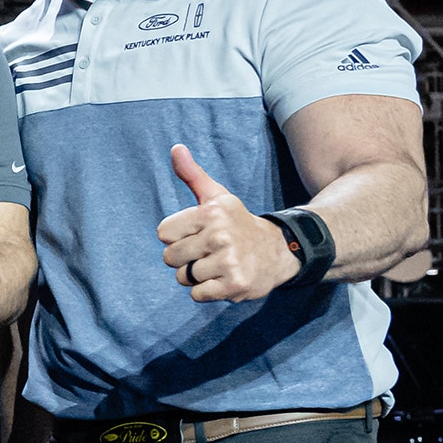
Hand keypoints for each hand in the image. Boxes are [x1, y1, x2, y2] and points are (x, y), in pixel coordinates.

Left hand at [155, 146, 299, 302]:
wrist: (279, 251)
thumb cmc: (237, 224)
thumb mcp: (217, 197)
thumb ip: (192, 175)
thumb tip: (175, 148)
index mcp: (210, 213)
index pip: (162, 234)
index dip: (176, 237)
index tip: (198, 234)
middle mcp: (219, 235)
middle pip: (170, 258)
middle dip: (185, 259)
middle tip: (210, 252)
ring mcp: (228, 261)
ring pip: (183, 277)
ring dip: (196, 276)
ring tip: (218, 265)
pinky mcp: (234, 284)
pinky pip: (197, 294)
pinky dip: (207, 291)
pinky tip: (224, 279)